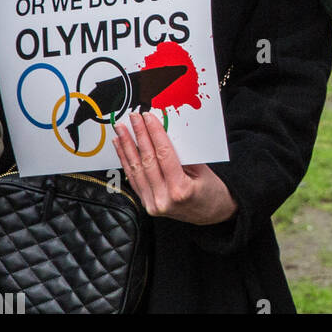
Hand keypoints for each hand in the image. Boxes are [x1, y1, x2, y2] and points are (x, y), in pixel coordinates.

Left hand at [113, 111, 236, 224]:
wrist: (210, 214)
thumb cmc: (210, 191)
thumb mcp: (203, 169)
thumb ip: (183, 153)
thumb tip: (165, 131)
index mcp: (180, 190)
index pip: (163, 155)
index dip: (154, 133)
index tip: (148, 117)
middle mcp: (163, 199)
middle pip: (147, 161)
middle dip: (139, 135)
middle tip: (133, 117)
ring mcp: (152, 204)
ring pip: (136, 170)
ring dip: (127, 146)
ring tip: (121, 129)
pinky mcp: (147, 204)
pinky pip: (134, 179)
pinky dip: (126, 161)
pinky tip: (121, 147)